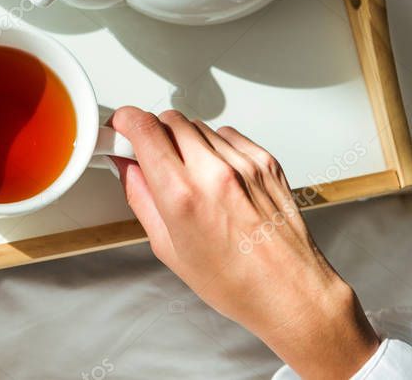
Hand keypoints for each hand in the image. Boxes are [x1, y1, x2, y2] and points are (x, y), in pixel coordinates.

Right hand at [111, 108, 378, 379]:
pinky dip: (215, 146)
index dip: (126, 122)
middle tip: (152, 156)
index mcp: (182, 196)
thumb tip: (127, 167)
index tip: (122, 128)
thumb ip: (141, 198)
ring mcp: (243, 163)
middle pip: (169, 120)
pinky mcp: (265, 160)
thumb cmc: (235, 281)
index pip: (144, 129)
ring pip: (198, 125)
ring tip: (190, 174)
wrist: (289, 291)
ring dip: (185, 140)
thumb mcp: (168, 247)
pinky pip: (227, 134)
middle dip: (153, 133)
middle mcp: (214, 172)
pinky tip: (216, 175)